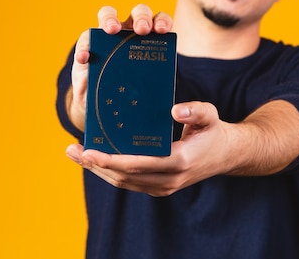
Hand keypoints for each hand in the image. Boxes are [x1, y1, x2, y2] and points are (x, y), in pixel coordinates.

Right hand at [66, 4, 173, 130]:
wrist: (99, 101)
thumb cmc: (127, 90)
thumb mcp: (141, 88)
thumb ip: (151, 87)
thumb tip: (165, 103)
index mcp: (149, 38)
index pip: (159, 21)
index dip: (163, 21)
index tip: (163, 31)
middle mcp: (129, 31)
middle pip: (137, 12)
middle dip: (142, 18)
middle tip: (142, 30)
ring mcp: (107, 36)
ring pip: (108, 14)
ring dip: (110, 19)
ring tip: (112, 30)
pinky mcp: (87, 45)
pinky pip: (85, 41)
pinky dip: (85, 48)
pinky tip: (85, 58)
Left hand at [66, 101, 236, 196]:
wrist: (225, 155)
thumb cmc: (213, 131)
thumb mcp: (210, 115)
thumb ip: (196, 111)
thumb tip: (175, 110)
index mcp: (178, 162)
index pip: (138, 164)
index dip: (110, 159)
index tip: (89, 150)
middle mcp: (168, 180)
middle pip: (123, 176)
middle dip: (95, 164)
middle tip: (72, 150)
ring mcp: (163, 187)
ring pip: (123, 182)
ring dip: (97, 170)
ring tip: (76, 154)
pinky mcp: (158, 187)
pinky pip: (129, 182)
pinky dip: (109, 172)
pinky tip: (95, 160)